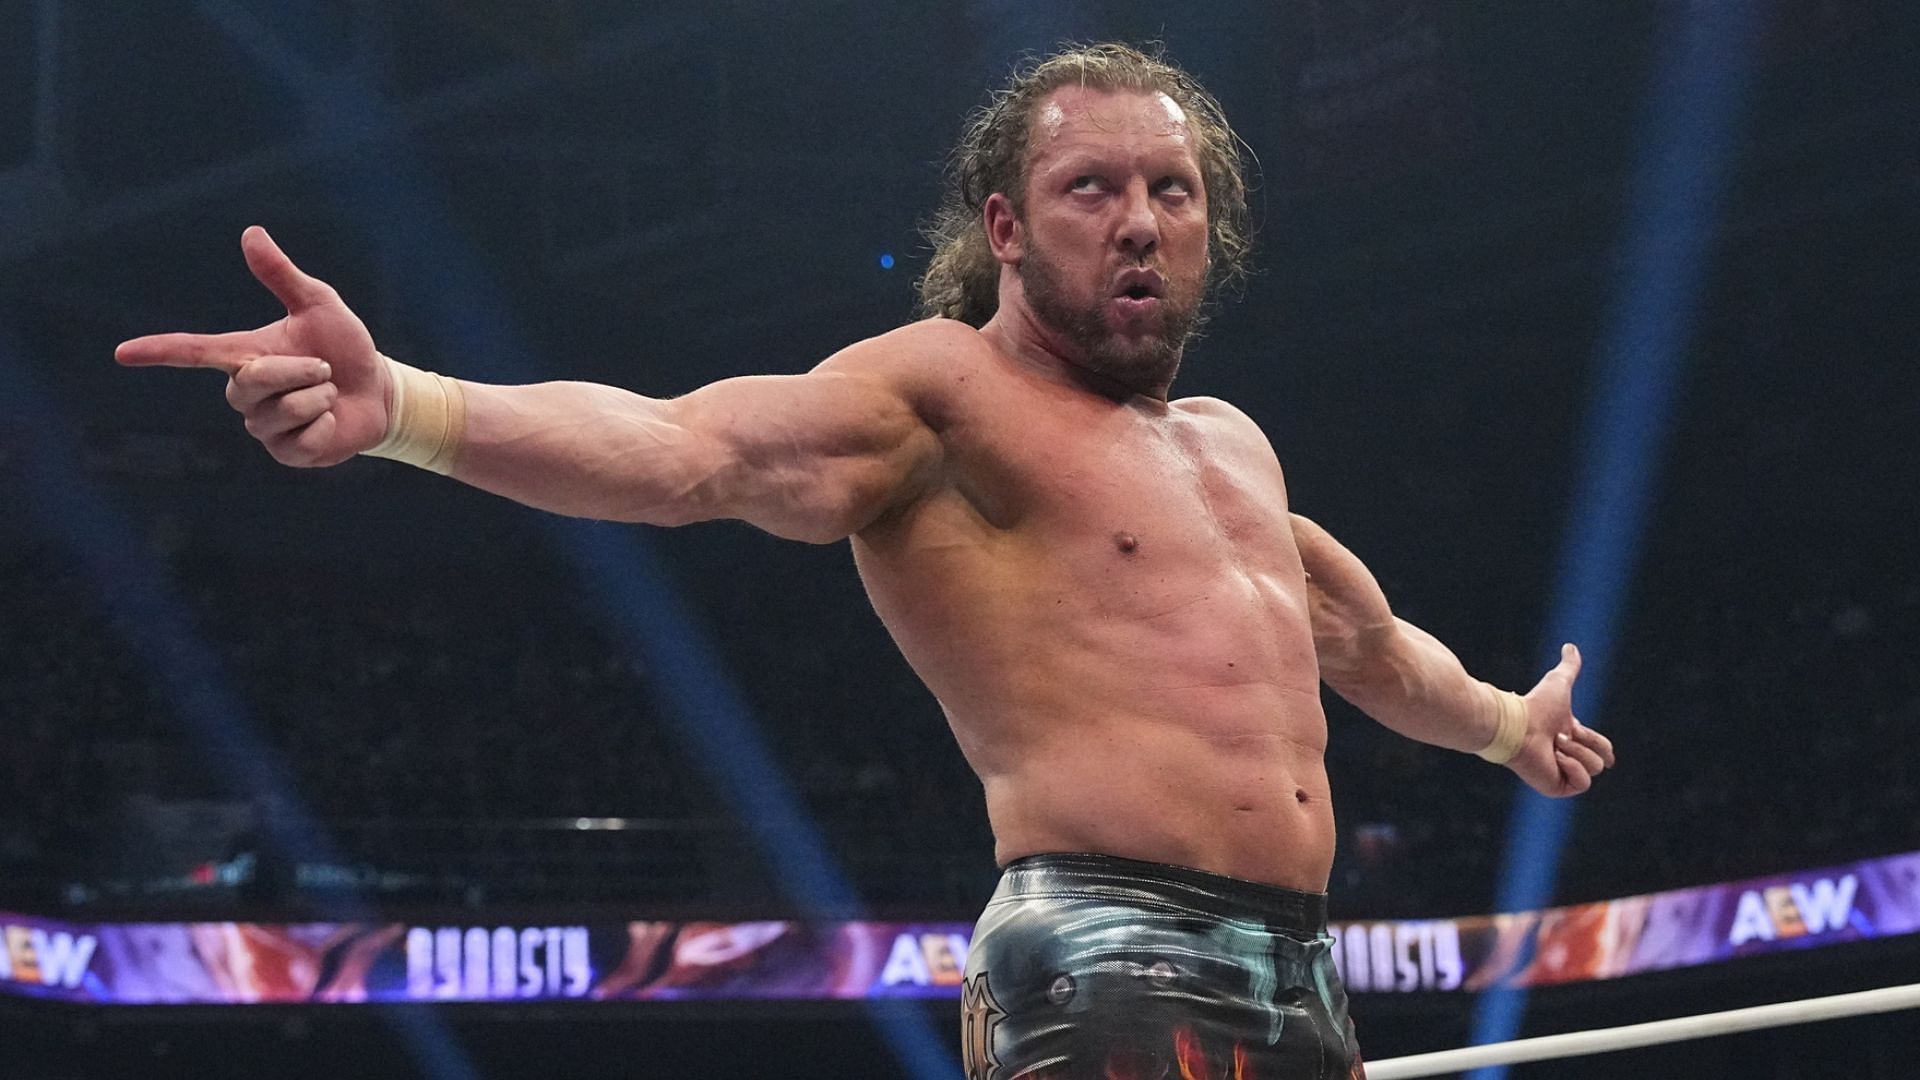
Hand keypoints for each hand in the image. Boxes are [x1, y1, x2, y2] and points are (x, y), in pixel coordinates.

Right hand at [115, 226, 387, 466]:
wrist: (376, 392)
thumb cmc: (343, 347)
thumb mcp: (319, 305)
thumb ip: (282, 274)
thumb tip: (251, 232)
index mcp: (244, 355)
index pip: (193, 351)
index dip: (159, 350)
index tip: (123, 353)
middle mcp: (245, 392)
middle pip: (253, 380)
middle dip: (299, 369)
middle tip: (324, 368)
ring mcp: (263, 427)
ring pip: (282, 411)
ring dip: (318, 396)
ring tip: (328, 393)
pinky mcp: (286, 453)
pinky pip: (304, 439)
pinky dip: (327, 426)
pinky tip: (331, 421)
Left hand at [1509, 643, 1615, 796]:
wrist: (1517, 726)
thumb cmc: (1534, 706)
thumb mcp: (1558, 682)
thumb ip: (1569, 667)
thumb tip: (1570, 646)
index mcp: (1571, 739)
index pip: (1601, 749)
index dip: (1601, 745)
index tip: (1588, 736)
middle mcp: (1567, 758)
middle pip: (1601, 761)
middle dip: (1585, 744)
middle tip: (1561, 736)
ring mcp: (1562, 774)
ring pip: (1593, 768)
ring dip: (1575, 752)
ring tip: (1552, 745)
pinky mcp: (1556, 788)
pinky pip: (1581, 784)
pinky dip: (1572, 768)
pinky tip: (1554, 759)